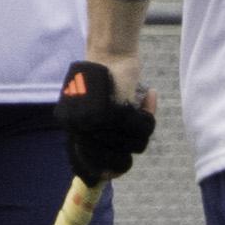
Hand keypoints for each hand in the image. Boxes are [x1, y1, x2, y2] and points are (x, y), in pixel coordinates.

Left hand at [57, 60, 155, 184]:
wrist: (111, 51)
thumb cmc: (109, 82)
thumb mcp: (101, 111)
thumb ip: (102, 136)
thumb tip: (107, 173)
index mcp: (75, 129)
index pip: (87, 165)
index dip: (105, 171)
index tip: (114, 172)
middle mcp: (81, 128)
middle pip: (117, 158)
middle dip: (132, 145)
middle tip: (137, 128)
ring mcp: (96, 121)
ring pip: (133, 144)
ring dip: (144, 126)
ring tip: (142, 105)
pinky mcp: (113, 110)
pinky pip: (142, 127)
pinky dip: (149, 113)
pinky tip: (149, 97)